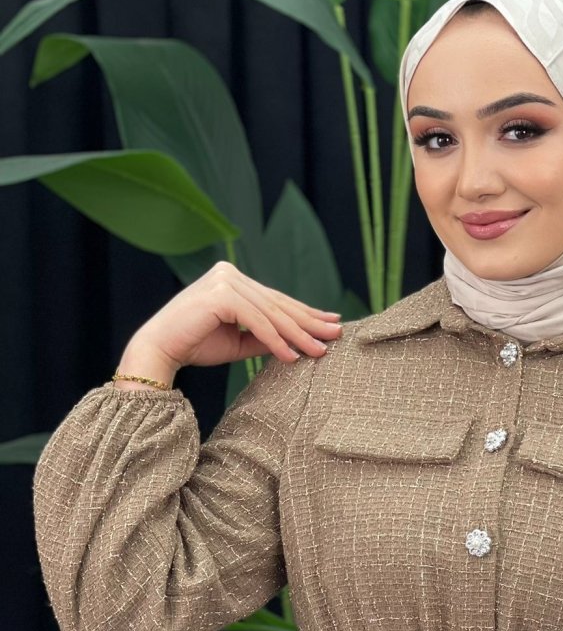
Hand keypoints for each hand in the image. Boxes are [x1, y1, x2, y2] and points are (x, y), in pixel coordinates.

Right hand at [120, 260, 343, 375]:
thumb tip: (300, 342)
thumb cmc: (195, 345)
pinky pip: (257, 322)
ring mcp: (225, 281)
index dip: (305, 313)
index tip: (330, 323)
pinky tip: (291, 356)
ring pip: (272, 314)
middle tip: (336, 335)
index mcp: (232, 279)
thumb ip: (266, 336)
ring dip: (298, 335)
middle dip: (309, 322)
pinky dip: (276, 341)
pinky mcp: (221, 295)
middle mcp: (229, 274)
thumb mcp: (239, 341)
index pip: (275, 299)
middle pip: (278, 304)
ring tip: (320, 352)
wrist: (158, 351)